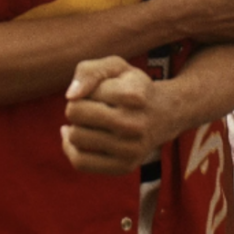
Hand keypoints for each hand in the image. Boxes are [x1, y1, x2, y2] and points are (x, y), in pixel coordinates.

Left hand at [62, 57, 169, 174]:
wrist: (163, 115)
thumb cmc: (132, 86)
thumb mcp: (115, 67)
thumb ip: (90, 71)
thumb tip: (71, 96)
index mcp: (133, 95)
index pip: (83, 93)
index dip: (85, 90)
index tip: (99, 91)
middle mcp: (134, 124)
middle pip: (75, 114)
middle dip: (75, 107)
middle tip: (89, 106)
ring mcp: (130, 149)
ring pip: (75, 137)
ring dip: (75, 126)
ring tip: (88, 121)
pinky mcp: (124, 166)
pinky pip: (80, 162)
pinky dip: (70, 149)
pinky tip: (73, 137)